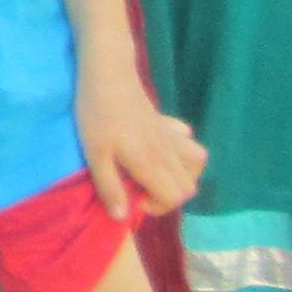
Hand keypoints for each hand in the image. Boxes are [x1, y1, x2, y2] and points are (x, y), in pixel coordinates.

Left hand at [75, 69, 205, 223]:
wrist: (107, 74)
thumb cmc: (97, 115)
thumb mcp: (95, 155)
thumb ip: (109, 187)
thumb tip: (122, 217)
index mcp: (151, 162)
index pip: (175, 197)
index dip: (156, 205)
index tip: (132, 196)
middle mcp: (168, 152)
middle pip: (188, 187)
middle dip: (167, 196)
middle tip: (139, 187)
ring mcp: (171, 136)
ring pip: (196, 164)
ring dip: (180, 176)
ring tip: (154, 174)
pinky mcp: (167, 123)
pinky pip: (188, 142)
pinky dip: (181, 151)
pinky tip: (160, 149)